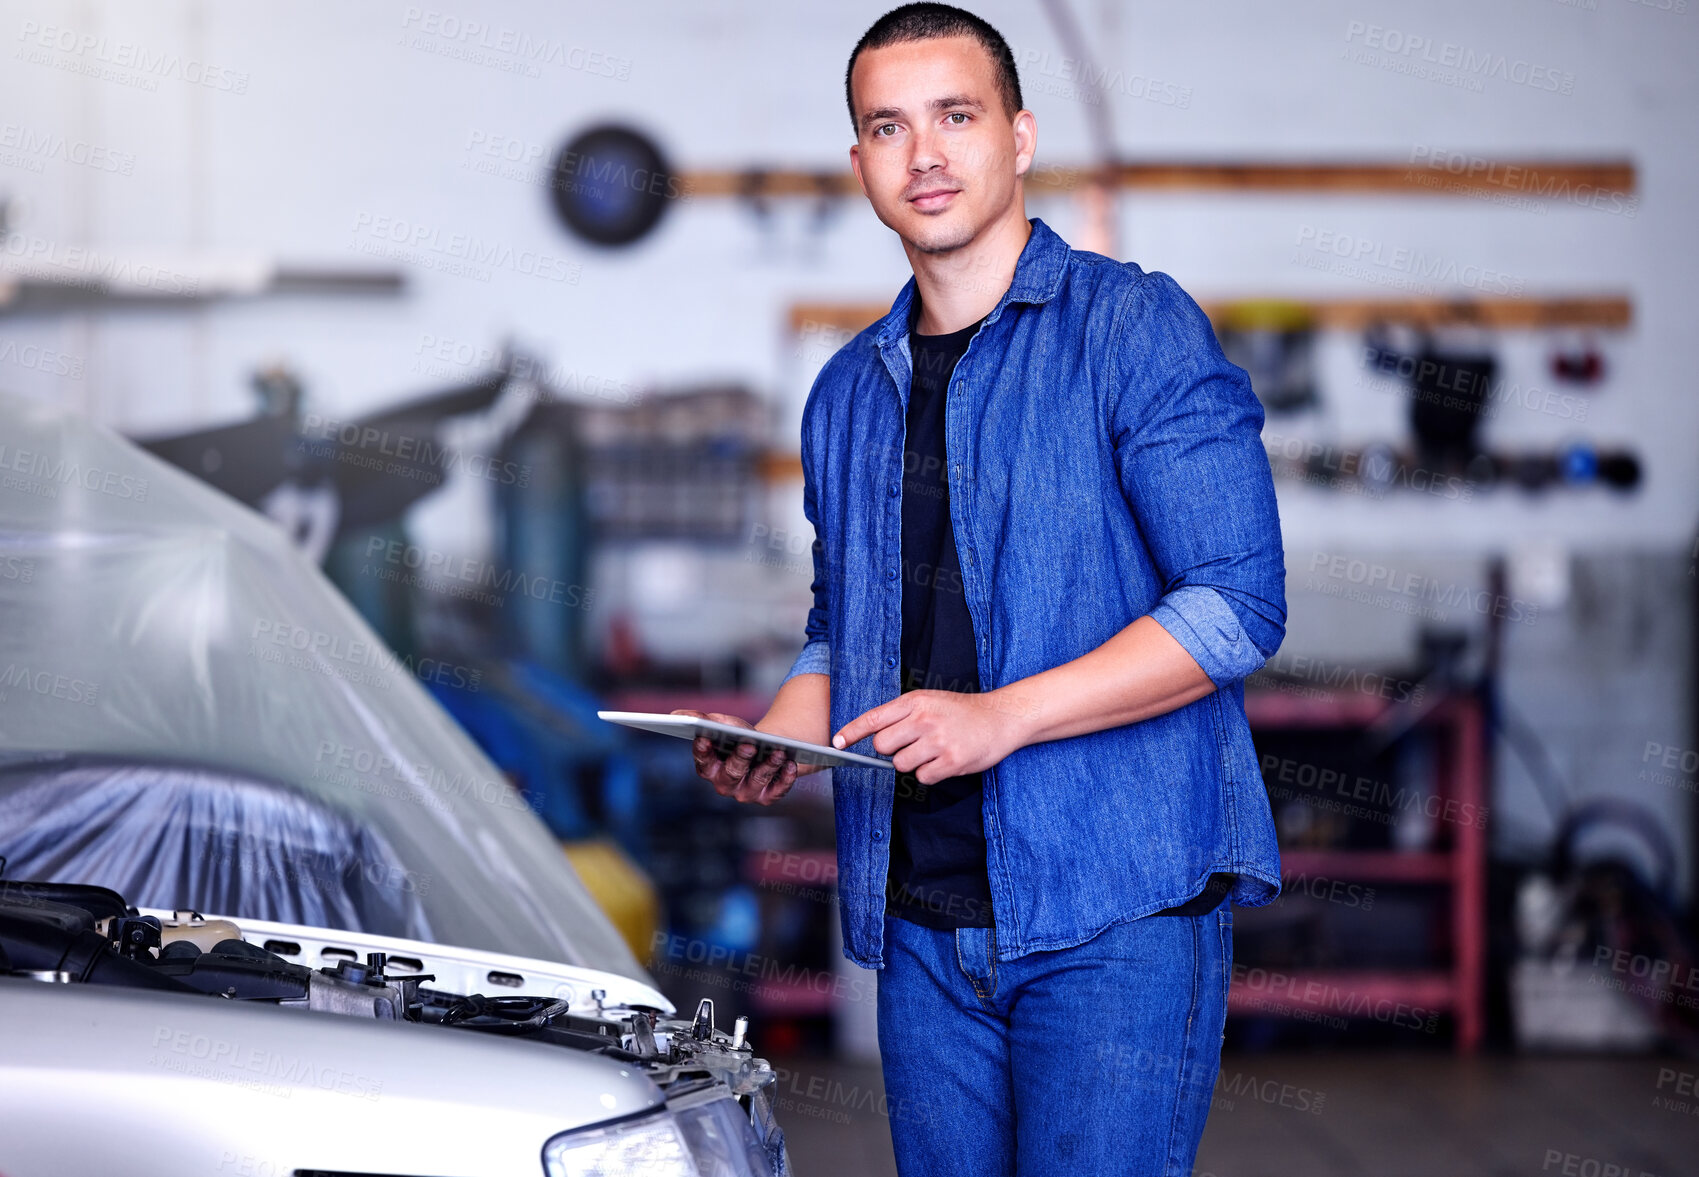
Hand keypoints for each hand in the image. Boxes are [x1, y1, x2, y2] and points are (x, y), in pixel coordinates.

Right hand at [671, 709, 821, 805]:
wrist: (768, 749)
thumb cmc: (740, 736)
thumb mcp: (724, 724)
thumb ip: (703, 719)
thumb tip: (677, 714)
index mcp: (710, 768)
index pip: (702, 763)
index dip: (702, 752)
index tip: (704, 737)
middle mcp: (725, 785)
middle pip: (730, 774)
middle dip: (739, 759)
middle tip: (749, 744)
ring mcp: (747, 793)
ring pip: (756, 781)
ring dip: (767, 766)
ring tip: (778, 751)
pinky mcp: (768, 797)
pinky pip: (777, 790)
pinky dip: (785, 778)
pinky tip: (791, 764)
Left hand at [832, 690, 1026, 784]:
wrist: (1001, 718)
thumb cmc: (962, 711)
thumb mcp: (930, 700)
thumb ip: (902, 714)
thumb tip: (873, 735)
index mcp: (915, 702)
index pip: (874, 718)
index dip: (852, 732)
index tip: (837, 743)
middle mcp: (924, 720)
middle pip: (883, 746)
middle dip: (892, 750)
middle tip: (912, 745)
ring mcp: (938, 741)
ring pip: (901, 765)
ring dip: (913, 764)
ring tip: (932, 751)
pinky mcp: (951, 762)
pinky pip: (923, 778)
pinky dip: (931, 774)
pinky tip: (945, 761)